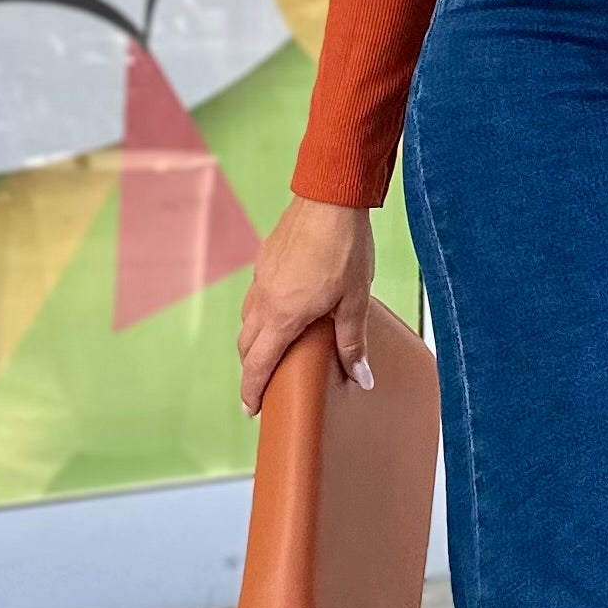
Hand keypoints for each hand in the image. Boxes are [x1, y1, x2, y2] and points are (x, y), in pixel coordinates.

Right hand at [238, 197, 376, 413]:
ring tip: (275, 351)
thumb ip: (352, 342)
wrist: (329, 197)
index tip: (250, 410)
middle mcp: (264, 299)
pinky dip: (262, 314)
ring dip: (256, 341)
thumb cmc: (345, 248)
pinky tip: (284, 310)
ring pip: (248, 320)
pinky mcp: (266, 260)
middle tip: (264, 386)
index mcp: (282, 315)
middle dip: (253, 369)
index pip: (257, 364)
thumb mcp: (355, 301)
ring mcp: (262, 277)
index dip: (251, 390)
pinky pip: (256, 297)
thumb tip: (360, 378)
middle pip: (247, 345)